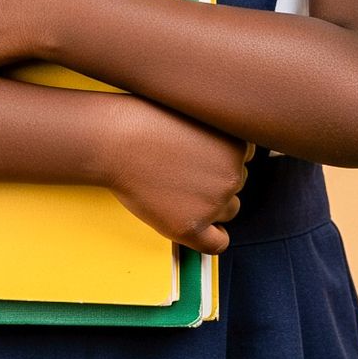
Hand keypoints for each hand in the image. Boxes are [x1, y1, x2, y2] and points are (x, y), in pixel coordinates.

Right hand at [103, 94, 254, 253]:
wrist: (115, 140)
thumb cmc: (145, 120)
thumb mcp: (194, 115)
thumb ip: (217, 135)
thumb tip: (225, 157)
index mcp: (236, 144)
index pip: (242, 158)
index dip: (219, 157)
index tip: (198, 155)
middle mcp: (232, 174)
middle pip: (235, 184)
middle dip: (213, 179)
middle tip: (181, 171)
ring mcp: (214, 203)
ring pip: (228, 211)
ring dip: (211, 205)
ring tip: (177, 188)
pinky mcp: (191, 227)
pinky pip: (218, 243)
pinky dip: (210, 236)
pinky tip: (193, 223)